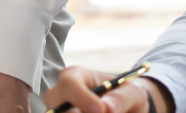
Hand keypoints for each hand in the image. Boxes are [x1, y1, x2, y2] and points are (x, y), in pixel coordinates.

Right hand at [44, 67, 173, 112]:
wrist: (125, 108)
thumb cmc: (125, 96)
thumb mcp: (131, 93)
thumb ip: (122, 98)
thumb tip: (107, 108)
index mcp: (76, 75)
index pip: (69, 84)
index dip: (82, 99)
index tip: (100, 111)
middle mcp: (61, 94)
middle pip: (54, 107)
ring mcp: (58, 111)